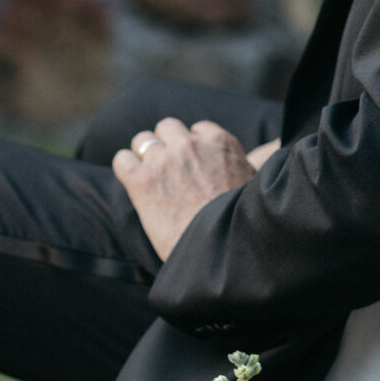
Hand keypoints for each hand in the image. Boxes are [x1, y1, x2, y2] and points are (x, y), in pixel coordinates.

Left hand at [113, 119, 272, 261]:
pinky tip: (134, 186)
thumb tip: (258, 158)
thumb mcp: (256, 185)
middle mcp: (191, 144)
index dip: (192, 149)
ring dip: (144, 156)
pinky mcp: (141, 181)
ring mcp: (164, 160)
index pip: (198, 130)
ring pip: (142, 140)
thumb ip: (252, 164)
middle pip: (167, 128)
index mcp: (220, 142)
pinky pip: (122, 160)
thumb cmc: (239, 225)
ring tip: (150, 181)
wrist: (218, 252)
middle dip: (165, 146)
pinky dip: (126, 170)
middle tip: (168, 172)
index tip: (193, 168)